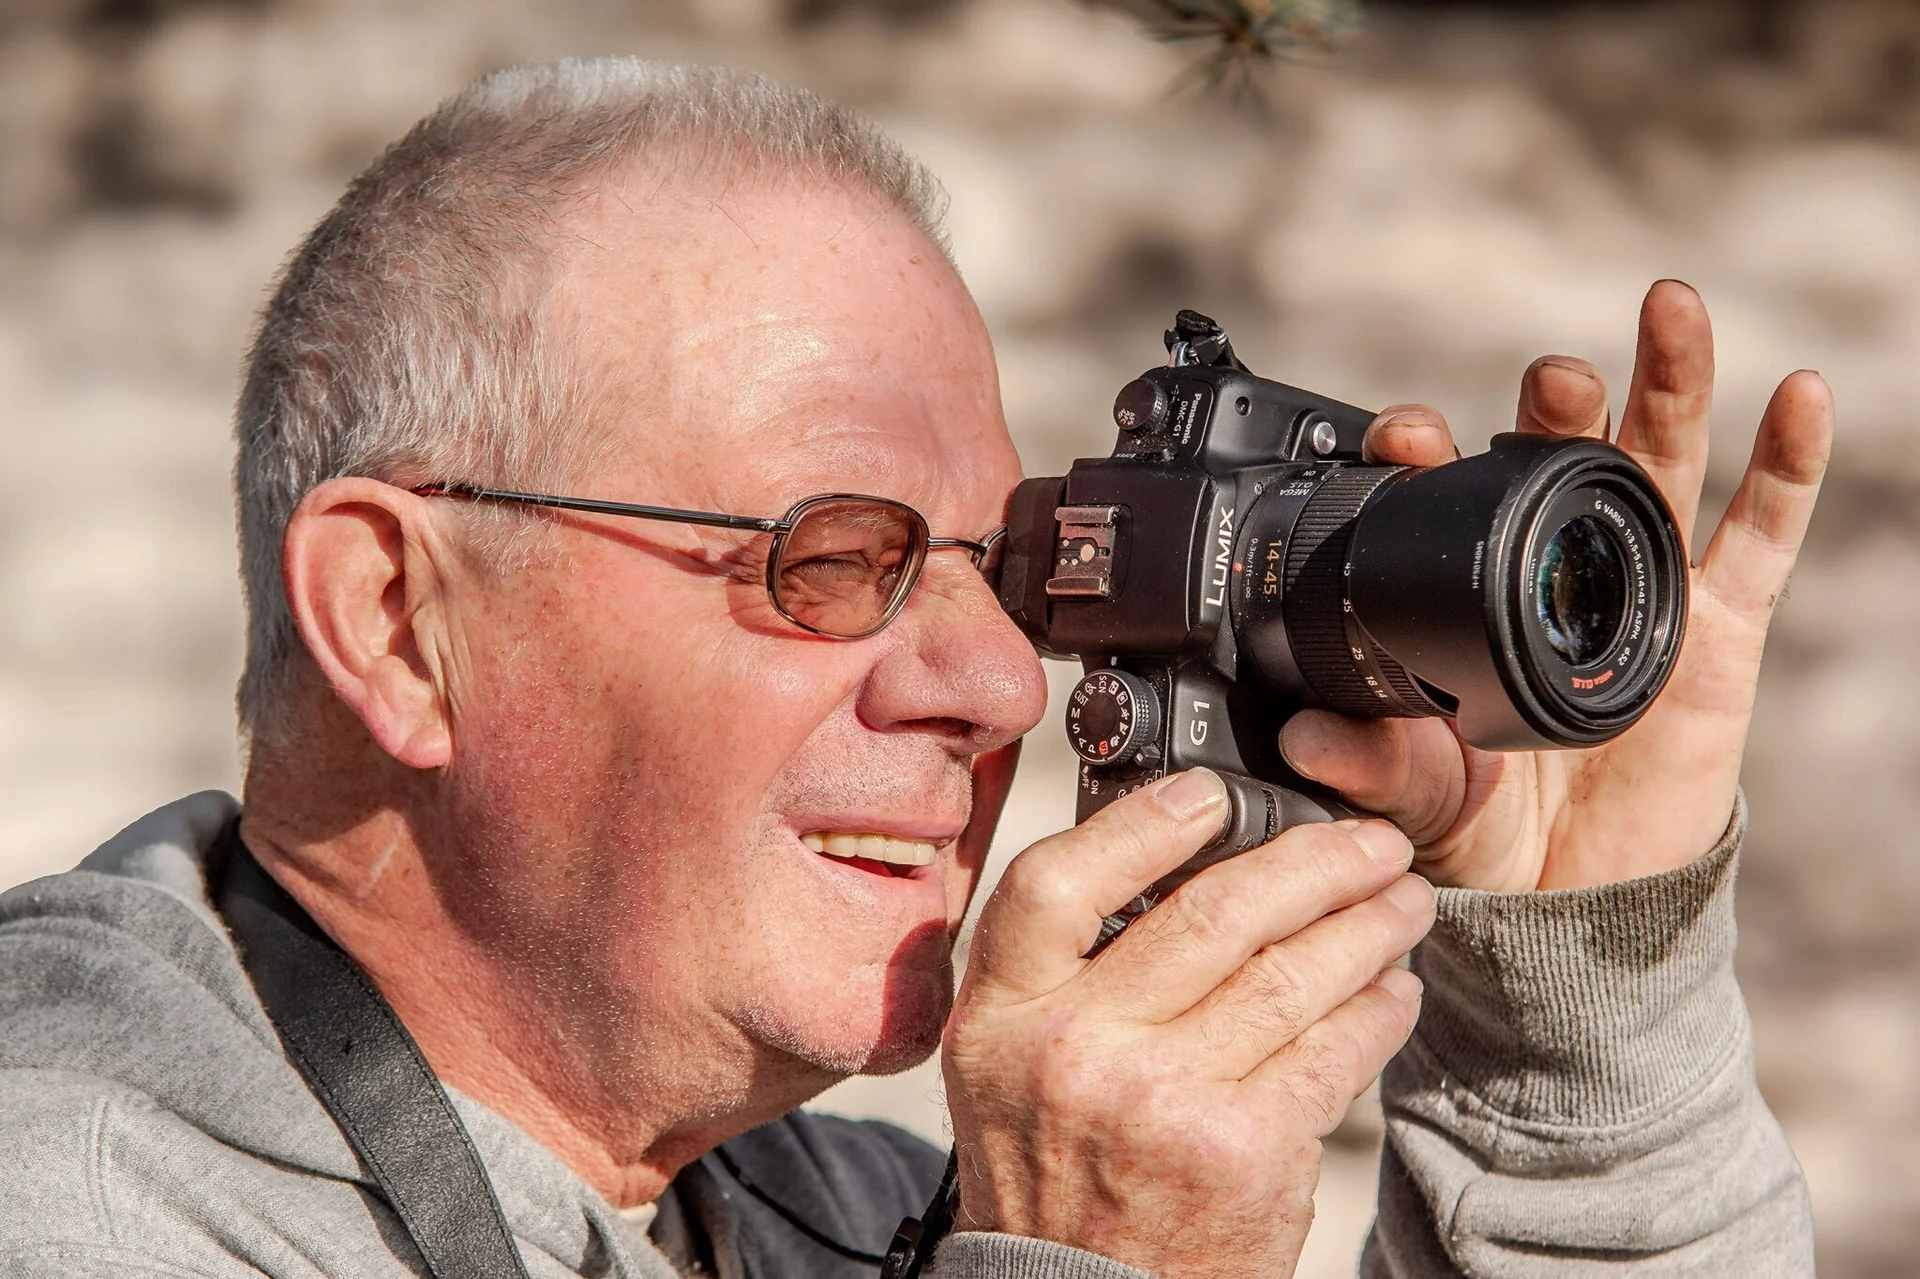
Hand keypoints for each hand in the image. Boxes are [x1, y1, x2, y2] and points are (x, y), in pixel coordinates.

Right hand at [942, 769, 1433, 1277]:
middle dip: (1313, 863)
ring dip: (1367, 926)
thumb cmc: (1050, 1177)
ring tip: (1403, 903)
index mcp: (1002, 1017)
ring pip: (1290, 974)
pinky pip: (1331, 1050)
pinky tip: (1394, 990)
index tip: (1210, 795)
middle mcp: (1076, 1049)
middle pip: (1210, 914)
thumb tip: (1177, 867)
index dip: (1140, 826)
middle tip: (1367, 843)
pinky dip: (1377, 1009)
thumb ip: (1057, 972)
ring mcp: (1164, 1099)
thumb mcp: (1002, 1065)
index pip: (1055, 885)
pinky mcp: (1244, 1149)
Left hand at [1281, 280, 1833, 890]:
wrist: (1572, 903)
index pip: (1451, 500)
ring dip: (1670, 385)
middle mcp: (1558, 570)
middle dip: (1558, 406)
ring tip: (1669, 310)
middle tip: (1551, 378)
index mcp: (1473, 592)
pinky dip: (1789, 463)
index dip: (1431, 456)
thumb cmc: (1486, 833)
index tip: (1405, 435)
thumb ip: (1376, 769)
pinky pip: (1765, 536)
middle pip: (1565, 459)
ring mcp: (1645, 590)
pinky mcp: (1724, 631)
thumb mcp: (1421, 798)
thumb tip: (1308, 741)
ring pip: (1666, 466)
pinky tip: (1799, 393)